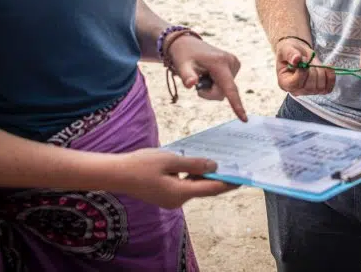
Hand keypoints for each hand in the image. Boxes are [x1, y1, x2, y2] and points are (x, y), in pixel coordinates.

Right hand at [112, 149, 237, 208]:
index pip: (212, 188)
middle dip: (219, 177)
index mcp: (180, 193)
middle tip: (235, 165)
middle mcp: (178, 200)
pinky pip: (185, 186)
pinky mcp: (165, 195)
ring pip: (194, 187)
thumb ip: (194, 164)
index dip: (229, 182)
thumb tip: (215, 165)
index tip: (243, 177)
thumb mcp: (170, 160)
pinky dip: (193, 176)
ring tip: (220, 161)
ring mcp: (171, 199)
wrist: (117, 174)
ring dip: (205, 175)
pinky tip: (198, 164)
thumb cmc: (141, 165)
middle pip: (205, 188)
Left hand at [167, 35, 246, 120]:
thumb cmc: (184, 55)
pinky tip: (210, 72)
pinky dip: (217, 83)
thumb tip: (191, 84)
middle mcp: (231, 62)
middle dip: (210, 92)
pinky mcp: (234, 65)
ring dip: (213, 87)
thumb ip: (187, 76)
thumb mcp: (182, 65)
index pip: (229, 88)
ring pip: (226, 89)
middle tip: (197, 82)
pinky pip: (227, 84)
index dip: (237, 105)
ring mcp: (234, 63)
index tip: (244, 119)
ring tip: (204, 73)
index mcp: (220, 63)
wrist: (187, 43)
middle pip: (224, 92)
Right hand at [275, 37, 335, 95]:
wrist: (299, 54)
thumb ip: (290, 54)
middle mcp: (296, 90)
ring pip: (320, 87)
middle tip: (308, 59)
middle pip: (310, 87)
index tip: (302, 59)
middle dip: (313, 70)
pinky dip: (330, 77)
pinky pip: (328, 88)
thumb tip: (297, 59)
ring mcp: (309, 91)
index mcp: (284, 83)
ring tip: (314, 63)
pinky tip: (326, 67)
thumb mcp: (286, 49)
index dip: (302, 71)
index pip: (295, 84)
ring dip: (321, 72)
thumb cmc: (290, 52)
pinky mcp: (319, 89)